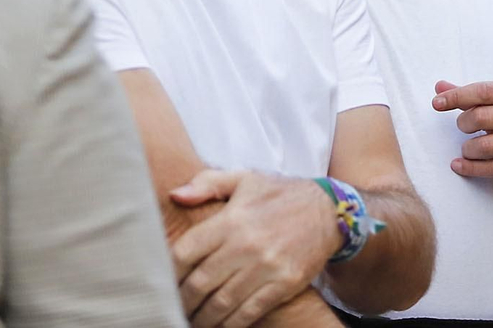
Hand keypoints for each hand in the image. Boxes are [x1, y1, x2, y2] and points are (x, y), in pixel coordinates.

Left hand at [168, 170, 338, 326]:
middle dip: (182, 300)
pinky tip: (219, 325)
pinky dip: (230, 324)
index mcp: (231, 219)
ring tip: (192, 321)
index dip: (169, 271)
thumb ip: (207, 183)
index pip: (186, 251)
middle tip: (173, 306)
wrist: (330, 211)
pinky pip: (249, 312)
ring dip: (202, 318)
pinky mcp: (283, 285)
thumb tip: (175, 195)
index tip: (162, 280)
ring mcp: (266, 268)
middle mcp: (246, 245)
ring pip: (222, 303)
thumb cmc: (280, 193)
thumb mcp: (244, 178)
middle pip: (200, 283)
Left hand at [431, 79, 492, 185]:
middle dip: (464, 123)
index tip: (437, 103)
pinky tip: (459, 165)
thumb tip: (439, 87)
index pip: (485, 91)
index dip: (457, 96)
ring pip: (486, 145)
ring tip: (468, 148)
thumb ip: (473, 97)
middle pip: (482, 117)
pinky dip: (471, 168)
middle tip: (463, 128)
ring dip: (468, 148)